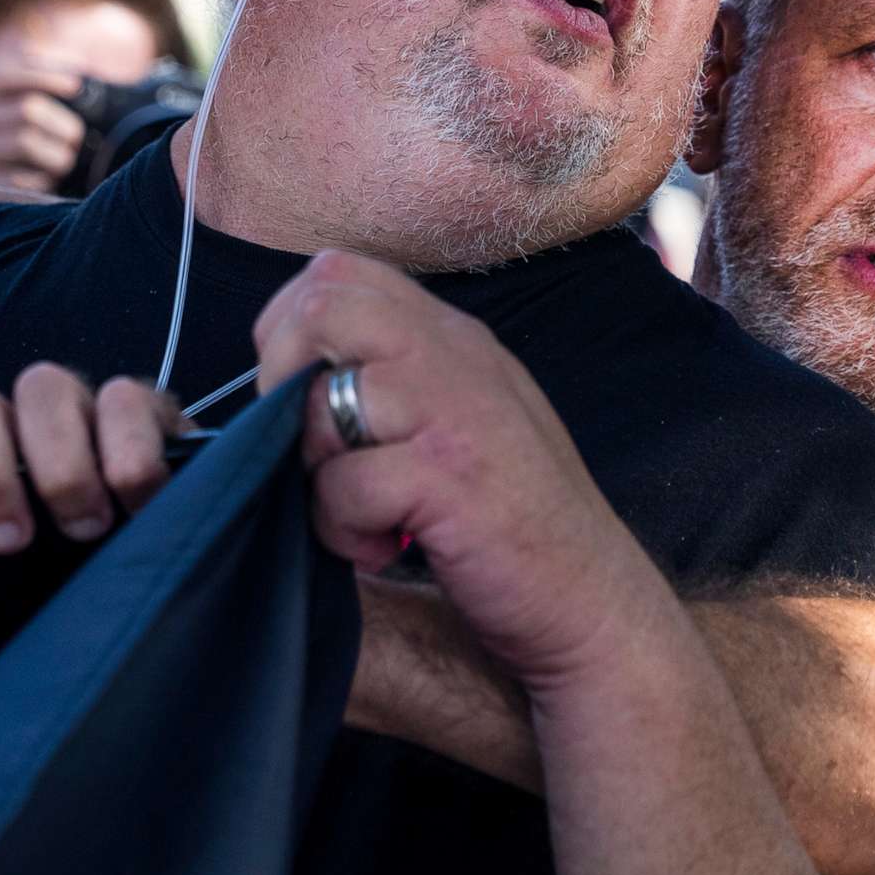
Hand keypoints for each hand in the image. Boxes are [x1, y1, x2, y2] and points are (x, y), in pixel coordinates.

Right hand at [0, 57, 87, 192]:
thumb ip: (21, 96)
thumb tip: (76, 79)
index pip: (5, 76)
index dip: (43, 75)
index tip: (75, 85)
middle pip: (27, 110)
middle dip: (63, 125)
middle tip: (74, 139)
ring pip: (26, 142)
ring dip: (56, 155)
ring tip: (61, 163)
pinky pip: (18, 180)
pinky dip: (40, 181)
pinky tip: (42, 183)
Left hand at [0, 364, 184, 724]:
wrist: (172, 573)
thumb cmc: (84, 595)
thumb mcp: (21, 638)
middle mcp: (15, 436)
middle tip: (10, 541)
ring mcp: (78, 415)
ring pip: (47, 388)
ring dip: (61, 459)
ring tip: (85, 524)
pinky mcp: (146, 412)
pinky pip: (130, 397)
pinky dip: (134, 447)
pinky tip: (142, 499)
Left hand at [254, 250, 662, 689]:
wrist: (592, 599)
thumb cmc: (515, 524)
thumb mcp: (461, 421)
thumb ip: (397, 382)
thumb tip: (289, 379)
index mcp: (452, 339)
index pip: (339, 275)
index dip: (289, 331)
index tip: (300, 404)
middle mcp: (454, 357)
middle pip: (324, 302)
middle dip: (282, 376)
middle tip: (308, 451)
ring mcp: (455, 410)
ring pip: (320, 401)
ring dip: (313, 473)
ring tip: (356, 517)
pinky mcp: (448, 475)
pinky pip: (343, 485)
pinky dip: (342, 531)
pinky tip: (383, 550)